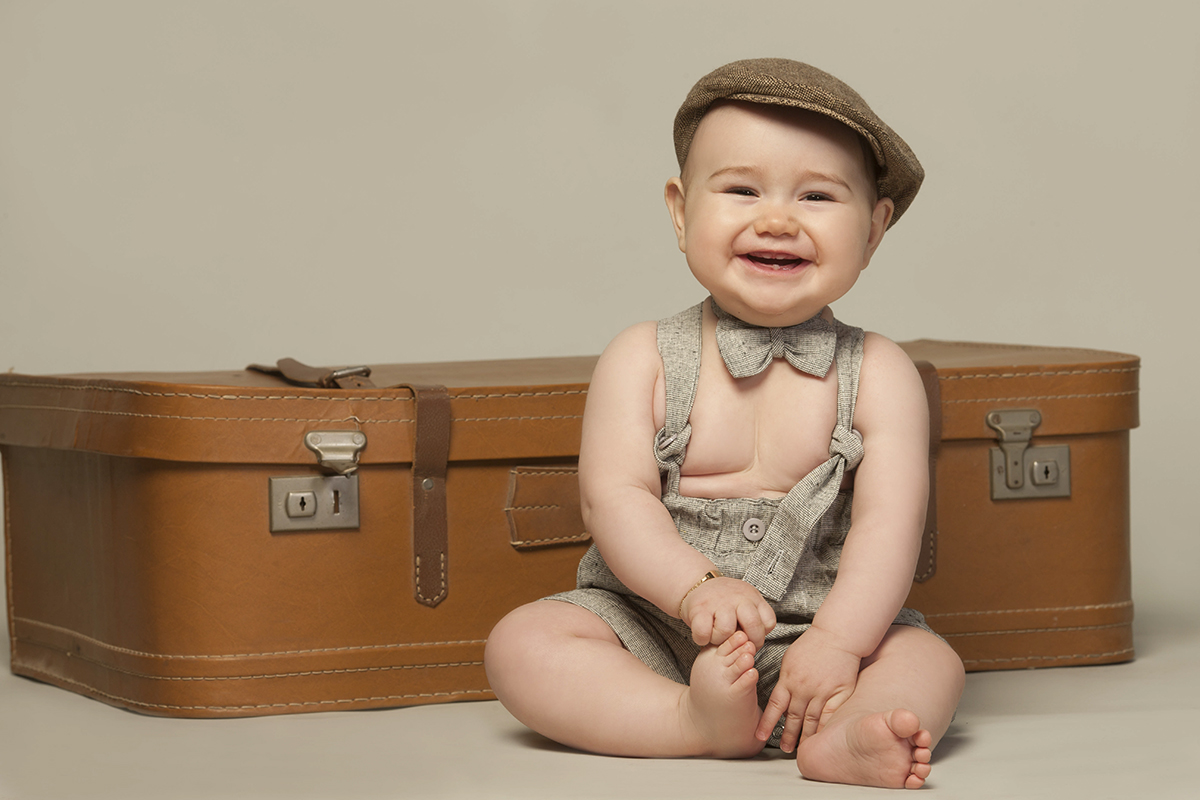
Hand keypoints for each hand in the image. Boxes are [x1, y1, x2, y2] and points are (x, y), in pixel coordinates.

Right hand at [680, 577, 775, 648]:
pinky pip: (703, 633)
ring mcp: (718, 602)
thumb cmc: (723, 600)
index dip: (760, 636)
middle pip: (753, 624)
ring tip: (716, 636)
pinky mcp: (699, 609)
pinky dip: (702, 639)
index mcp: (752, 596)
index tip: (750, 638)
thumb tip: (755, 642)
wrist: (697, 583)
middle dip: (747, 642)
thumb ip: (754, 617)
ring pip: (727, 630)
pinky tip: (704, 635)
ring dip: (720, 640)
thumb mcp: (744, 601)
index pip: (768, 622)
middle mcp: (738, 597)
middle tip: (737, 644)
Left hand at [755, 626, 861, 751]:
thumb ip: (784, 680)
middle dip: (787, 735)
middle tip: (784, 749)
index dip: (767, 723)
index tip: (760, 736)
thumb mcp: (789, 660)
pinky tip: (820, 738)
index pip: (774, 706)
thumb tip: (779, 699)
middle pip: (793, 717)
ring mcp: (821, 692)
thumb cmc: (812, 645)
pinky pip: (829, 716)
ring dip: (804, 736)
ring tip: (801, 749)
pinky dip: (823, 729)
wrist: (836, 636)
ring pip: (811, 720)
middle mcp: (803, 688)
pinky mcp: (838, 694)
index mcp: (788, 679)